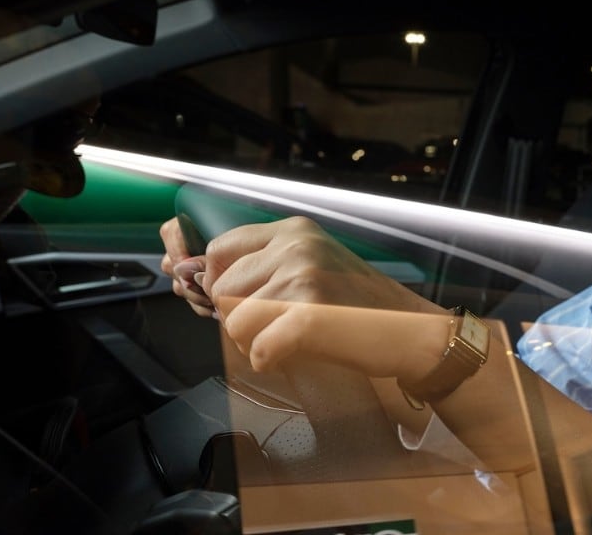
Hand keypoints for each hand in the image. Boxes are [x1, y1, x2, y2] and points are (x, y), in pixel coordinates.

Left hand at [161, 215, 443, 372]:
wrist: (413, 333)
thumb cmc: (360, 309)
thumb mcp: (307, 272)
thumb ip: (251, 271)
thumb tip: (178, 272)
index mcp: (294, 230)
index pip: (218, 251)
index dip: (217, 285)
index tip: (238, 304)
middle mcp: (297, 245)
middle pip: (221, 291)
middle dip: (239, 319)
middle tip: (278, 326)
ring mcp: (304, 277)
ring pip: (235, 323)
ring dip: (256, 342)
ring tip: (295, 338)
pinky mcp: (310, 314)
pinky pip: (258, 349)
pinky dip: (271, 361)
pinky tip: (296, 353)